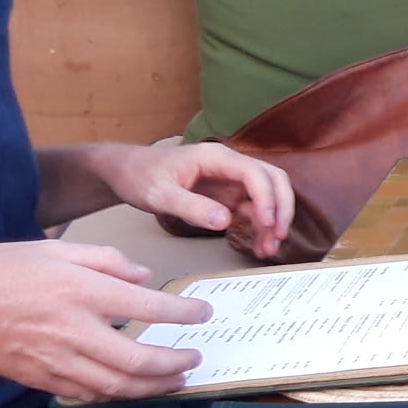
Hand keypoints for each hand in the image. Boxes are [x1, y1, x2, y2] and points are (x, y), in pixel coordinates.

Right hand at [0, 240, 214, 400]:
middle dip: (173, 363)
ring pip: (115, 385)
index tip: (202, 314)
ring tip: (176, 379)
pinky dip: (116, 394)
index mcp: (78, 291)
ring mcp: (54, 361)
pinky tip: (132, 387)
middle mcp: (71, 330)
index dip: (181, 314)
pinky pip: (86, 393)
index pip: (145, 308)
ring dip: (152, 386)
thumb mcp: (54, 248)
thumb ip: (105, 261)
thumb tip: (144, 276)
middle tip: (195, 357)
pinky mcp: (39, 379)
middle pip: (136, 360)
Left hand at [96, 142, 295, 259]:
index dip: (267, 198)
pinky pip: (252, 209)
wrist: (125, 171)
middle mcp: (229, 165)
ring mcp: (230, 180)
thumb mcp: (159, 194)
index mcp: (216, 158)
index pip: (255, 174)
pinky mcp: (226, 194)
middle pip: (272, 180)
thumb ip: (191, 207)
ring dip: (272, 221)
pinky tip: (257, 245)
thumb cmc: (139, 175)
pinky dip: (259, 227)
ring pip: (267, 196)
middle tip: (279, 236)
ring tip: (268, 249)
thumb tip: (224, 222)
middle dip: (281, 208)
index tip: (268, 223)